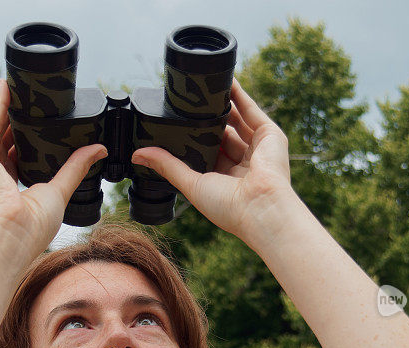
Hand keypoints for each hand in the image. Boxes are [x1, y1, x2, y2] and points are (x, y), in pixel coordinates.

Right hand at [0, 78, 106, 258]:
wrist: (13, 234)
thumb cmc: (34, 225)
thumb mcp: (59, 189)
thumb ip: (75, 167)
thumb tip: (98, 150)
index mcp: (8, 186)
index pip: (16, 153)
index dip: (26, 135)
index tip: (39, 118)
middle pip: (4, 137)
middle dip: (16, 116)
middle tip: (30, 96)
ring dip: (6, 105)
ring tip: (19, 84)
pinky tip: (8, 88)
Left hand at [130, 77, 294, 239]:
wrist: (260, 207)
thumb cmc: (229, 207)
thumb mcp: (191, 184)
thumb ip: (168, 166)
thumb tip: (138, 155)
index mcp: (225, 179)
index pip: (207, 152)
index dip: (192, 138)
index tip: (174, 124)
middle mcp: (243, 162)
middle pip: (222, 133)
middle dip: (206, 119)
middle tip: (185, 102)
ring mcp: (257, 147)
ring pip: (236, 118)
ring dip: (221, 102)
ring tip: (202, 86)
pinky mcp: (270, 134)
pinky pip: (250, 108)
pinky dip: (237, 93)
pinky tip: (223, 79)